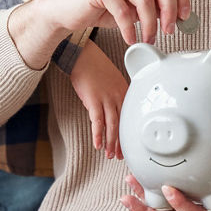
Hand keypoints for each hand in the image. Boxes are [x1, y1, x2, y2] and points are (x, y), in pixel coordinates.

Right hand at [28, 0, 188, 42]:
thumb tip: (180, 16)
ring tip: (149, 39)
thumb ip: (156, 5)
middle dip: (170, 10)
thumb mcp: (135, 6)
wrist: (66, 9)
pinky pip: (123, 10)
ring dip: (150, 24)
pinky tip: (131, 39)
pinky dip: (130, 29)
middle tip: (170, 30)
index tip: (184, 18)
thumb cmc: (102, 7)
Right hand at [69, 41, 126, 158]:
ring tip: (109, 155)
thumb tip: (109, 111)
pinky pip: (97, 121)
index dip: (126, 134)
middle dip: (120, 143)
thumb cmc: (94, 66)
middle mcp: (118, 96)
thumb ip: (114, 95)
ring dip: (110, 142)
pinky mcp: (93, 100)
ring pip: (112, 126)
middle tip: (119, 156)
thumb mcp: (111, 79)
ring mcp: (107, 98)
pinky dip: (98, 135)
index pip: (128, 118)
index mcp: (125, 91)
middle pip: (121, 124)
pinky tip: (98, 145)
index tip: (126, 146)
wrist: (82, 54)